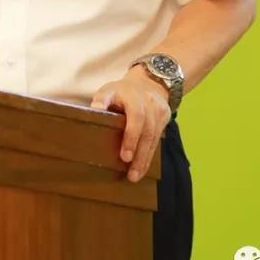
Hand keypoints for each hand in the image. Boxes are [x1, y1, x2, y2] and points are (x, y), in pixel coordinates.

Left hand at [90, 66, 171, 182]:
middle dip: (139, 154)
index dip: (131, 137)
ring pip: (154, 138)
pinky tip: (143, 168)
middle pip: (148, 132)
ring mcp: (160, 111)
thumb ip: (101, 100)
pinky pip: (158, 140)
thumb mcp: (108, 90)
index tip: (125, 157)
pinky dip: (150, 155)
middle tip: (131, 174)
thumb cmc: (121, 91)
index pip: (137, 118)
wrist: (148, 82)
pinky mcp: (165, 118)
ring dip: (145, 159)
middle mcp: (150, 104)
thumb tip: (94, 111)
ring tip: (135, 176)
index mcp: (134, 97)